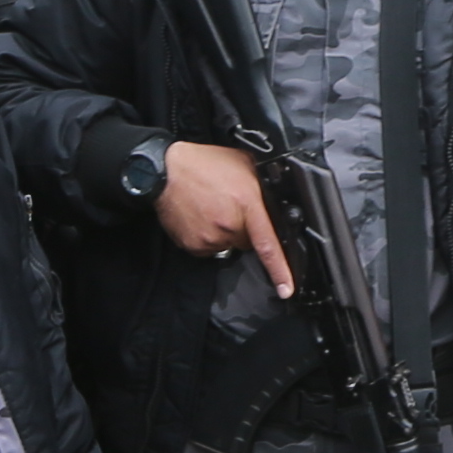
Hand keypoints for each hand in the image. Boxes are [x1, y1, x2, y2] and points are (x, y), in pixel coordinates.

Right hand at [151, 139, 289, 287]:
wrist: (165, 170)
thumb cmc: (203, 164)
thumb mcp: (242, 162)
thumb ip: (261, 181)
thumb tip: (275, 193)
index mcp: (247, 203)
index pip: (268, 244)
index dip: (280, 270)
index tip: (287, 289)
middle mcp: (229, 224)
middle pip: (247, 241)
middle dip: (245, 229)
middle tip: (231, 207)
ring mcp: (210, 238)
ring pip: (228, 244)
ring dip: (225, 232)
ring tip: (212, 208)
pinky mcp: (193, 246)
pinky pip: (209, 247)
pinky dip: (208, 236)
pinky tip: (201, 217)